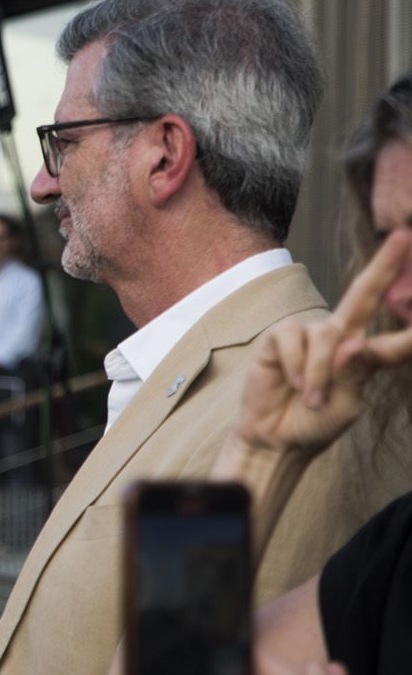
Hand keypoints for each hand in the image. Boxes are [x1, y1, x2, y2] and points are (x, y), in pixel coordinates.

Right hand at [233, 230, 411, 454]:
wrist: (275, 437)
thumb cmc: (314, 423)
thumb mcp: (345, 405)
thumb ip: (353, 374)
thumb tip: (352, 344)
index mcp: (363, 357)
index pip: (395, 341)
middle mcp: (339, 338)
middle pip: (362, 296)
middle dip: (383, 267)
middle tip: (402, 237)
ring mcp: (308, 335)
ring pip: (324, 337)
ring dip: (318, 374)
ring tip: (310, 399)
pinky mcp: (279, 338)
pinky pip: (293, 341)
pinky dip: (296, 366)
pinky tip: (291, 382)